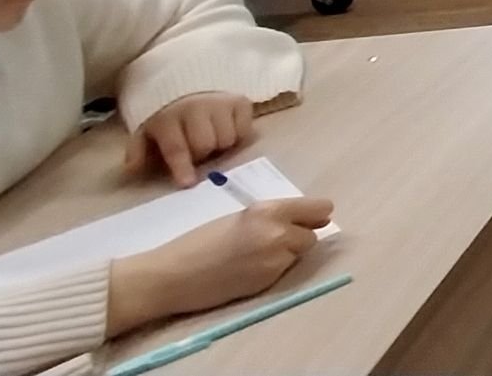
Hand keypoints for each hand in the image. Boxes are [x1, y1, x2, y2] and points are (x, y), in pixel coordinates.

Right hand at [106, 197, 333, 333]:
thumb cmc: (198, 242)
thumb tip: (301, 221)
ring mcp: (276, 261)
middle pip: (312, 235)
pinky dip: (274, 269)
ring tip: (257, 256)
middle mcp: (279, 234)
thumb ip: (270, 218)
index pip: (319, 209)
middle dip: (299, 236)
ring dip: (288, 254)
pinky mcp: (269, 283)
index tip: (314, 218)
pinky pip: (284, 271)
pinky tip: (249, 269)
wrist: (172, 276)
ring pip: (299, 254)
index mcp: (268, 211)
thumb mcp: (238, 218)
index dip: (316, 215)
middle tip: (275, 240)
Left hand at [128, 93, 255, 185]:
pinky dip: (238, 136)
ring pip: (228, 139)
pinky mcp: (241, 102)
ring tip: (213, 140)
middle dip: (202, 154)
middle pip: (206, 144)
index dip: (182, 166)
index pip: (176, 146)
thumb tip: (132, 169)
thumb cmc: (168, 116)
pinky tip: (227, 130)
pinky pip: (245, 131)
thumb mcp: (147, 131)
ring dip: (220, 146)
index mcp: (169, 118)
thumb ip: (138, 151)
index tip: (188, 183)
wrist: (188, 82)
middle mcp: (197, 107)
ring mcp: (221, 103)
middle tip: (198, 152)